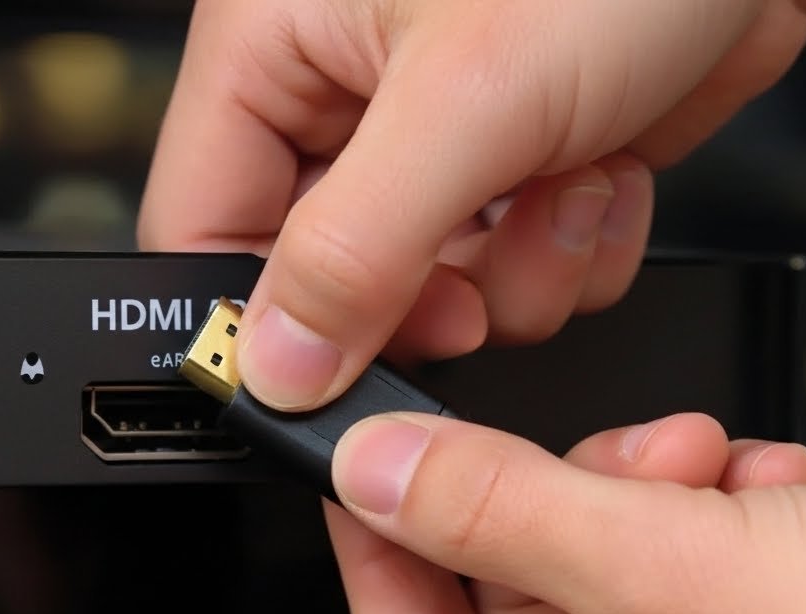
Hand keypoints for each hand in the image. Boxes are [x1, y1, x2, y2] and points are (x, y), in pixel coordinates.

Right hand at [139, 0, 805, 409]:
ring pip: (426, 292)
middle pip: (323, 277)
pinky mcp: (515, 163)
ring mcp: (433, 134)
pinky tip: (603, 173)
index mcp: (273, 45)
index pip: (202, 225)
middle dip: (420, 299)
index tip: (331, 377)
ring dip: (515, 275)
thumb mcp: (469, 101)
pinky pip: (509, 273)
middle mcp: (341, 93)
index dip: (261, 321)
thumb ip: (355, 248)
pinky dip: (567, 252)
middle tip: (475, 287)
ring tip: (566, 182)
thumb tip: (277, 367)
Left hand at [326, 413, 805, 613]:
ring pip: (597, 566)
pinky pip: (676, 567)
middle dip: (557, 501)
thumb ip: (500, 511)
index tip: (371, 462)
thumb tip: (378, 473)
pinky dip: (710, 513)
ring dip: (644, 495)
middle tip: (605, 452)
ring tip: (709, 469)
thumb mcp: (669, 571)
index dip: (385, 549)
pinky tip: (765, 490)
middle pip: (513, 599)